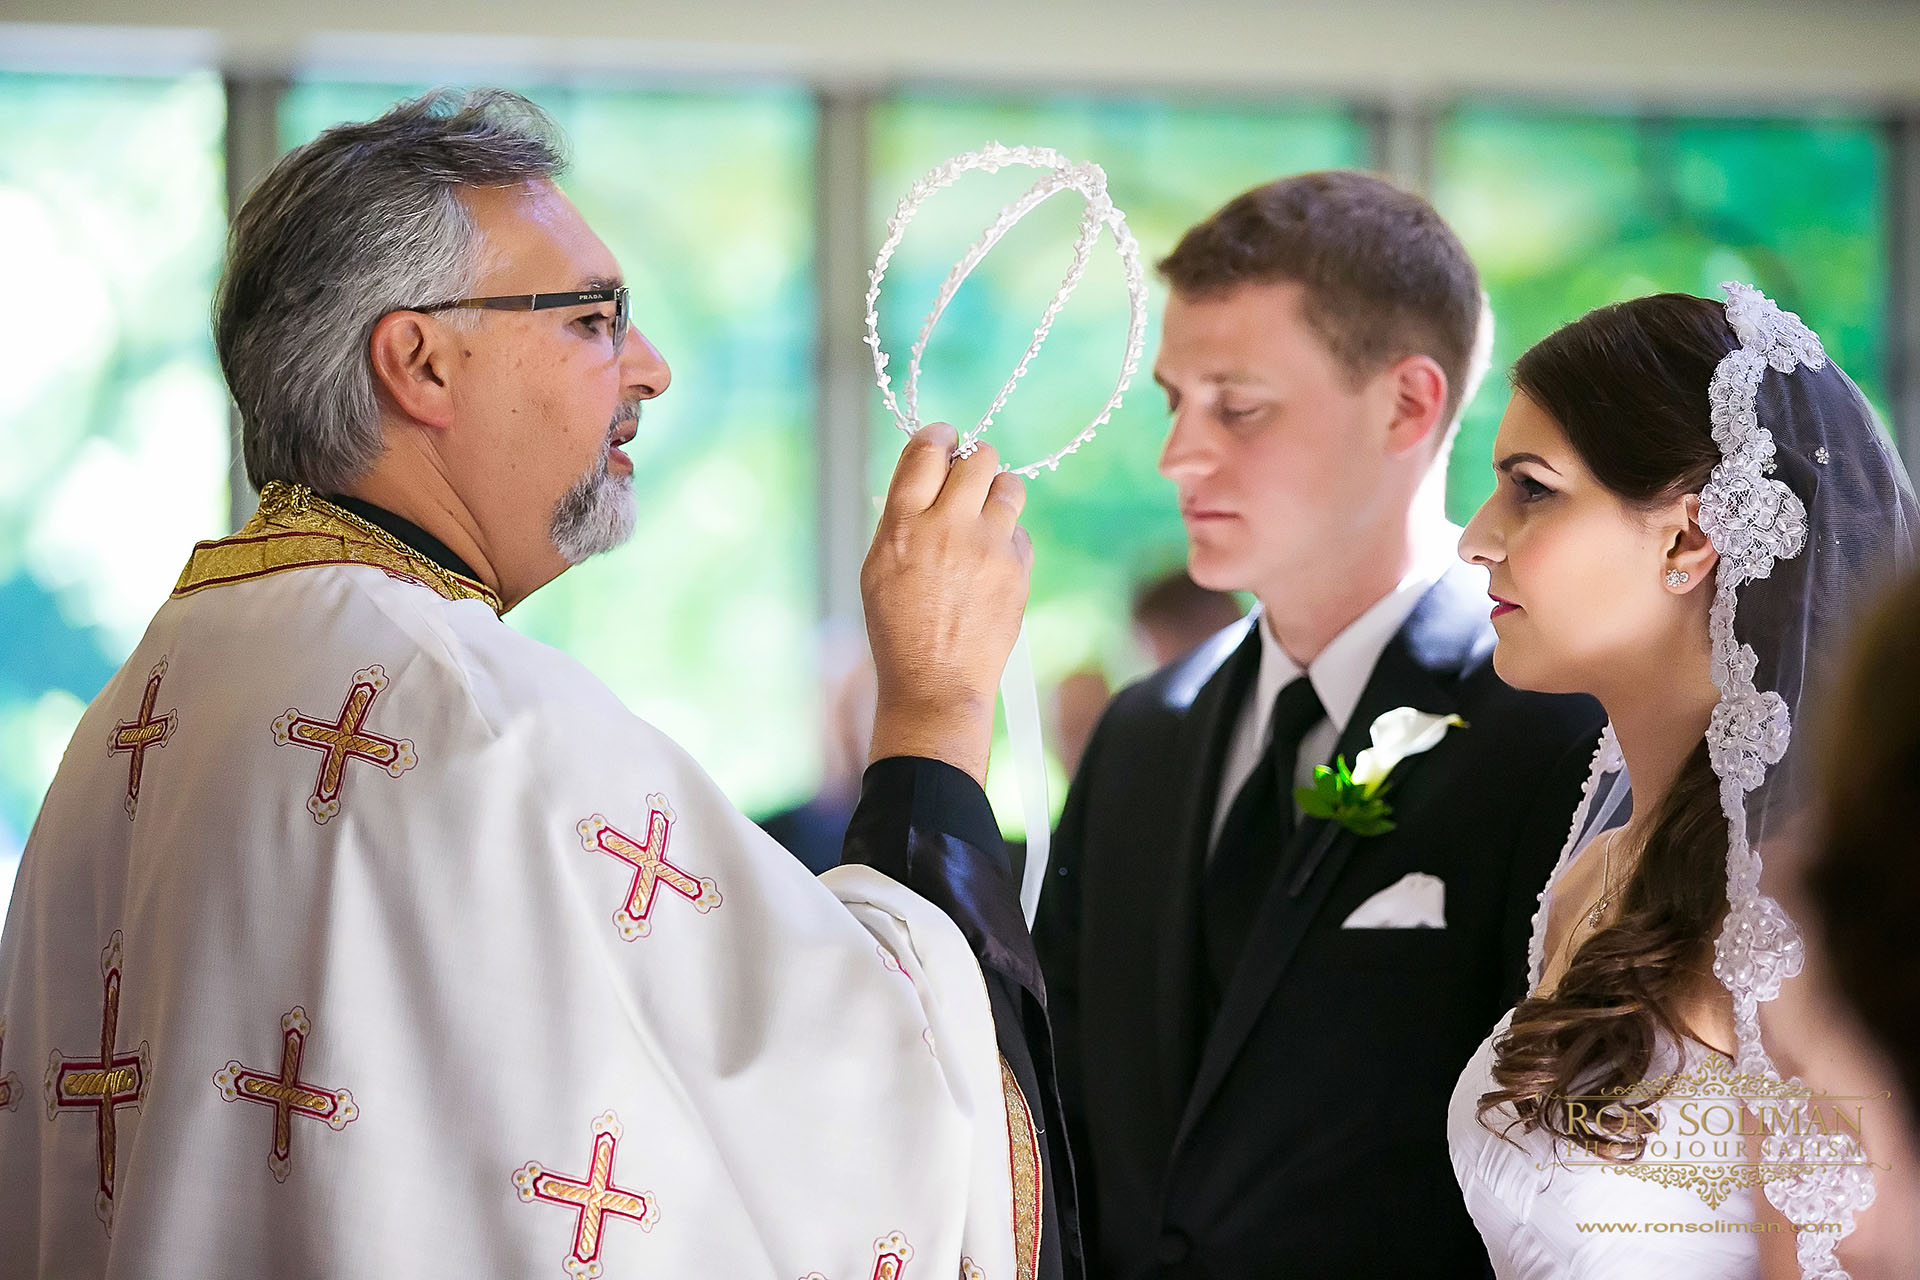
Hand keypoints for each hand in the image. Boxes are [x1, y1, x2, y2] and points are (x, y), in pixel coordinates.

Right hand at [862, 422, 1032, 783]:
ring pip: (1009, 484)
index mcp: (902, 524)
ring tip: (983, 517)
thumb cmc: (899, 628)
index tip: (944, 438)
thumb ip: (901, 518)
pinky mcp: (1016, 568)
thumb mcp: (877, 568)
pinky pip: (1019, 530)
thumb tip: (927, 476)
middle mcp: (946, 527)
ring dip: (996, 491)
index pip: (926, 450)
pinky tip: (989, 563)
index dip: (939, 436)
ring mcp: (986, 547)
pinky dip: (1006, 537)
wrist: (935, 684)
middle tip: (967, 478)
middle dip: (973, 461)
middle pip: (977, 458)